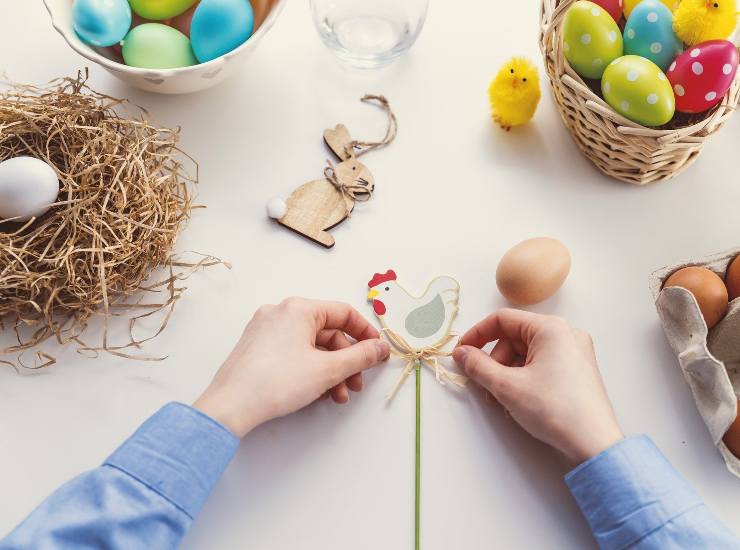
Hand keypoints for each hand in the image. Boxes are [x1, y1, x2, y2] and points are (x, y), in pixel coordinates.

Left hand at [193, 298, 389, 437]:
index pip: (343, 313)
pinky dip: (310, 370)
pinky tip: (317, 392)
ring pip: (310, 346)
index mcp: (298, 308)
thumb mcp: (328, 370)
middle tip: (356, 383)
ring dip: (330, 371)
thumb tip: (380, 348)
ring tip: (337, 396)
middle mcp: (280, 313)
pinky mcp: (257, 348)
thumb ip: (360, 357)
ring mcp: (265, 330)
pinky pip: (293, 353)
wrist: (231, 406)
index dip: (365, 333)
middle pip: (327, 332)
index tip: (377, 352)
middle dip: (346, 361)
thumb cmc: (276, 382)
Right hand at [453, 309, 622, 465]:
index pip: (502, 319)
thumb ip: (478, 365)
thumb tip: (461, 353)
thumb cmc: (554, 409)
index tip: (461, 353)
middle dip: (495, 362)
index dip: (477, 335)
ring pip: (526, 354)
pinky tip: (520, 402)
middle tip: (486, 386)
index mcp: (551, 328)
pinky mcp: (578, 370)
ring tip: (504, 401)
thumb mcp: (506, 386)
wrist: (593, 444)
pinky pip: (541, 365)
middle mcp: (566, 334)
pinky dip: (525, 379)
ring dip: (508, 374)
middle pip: (514, 338)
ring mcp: (574, 352)